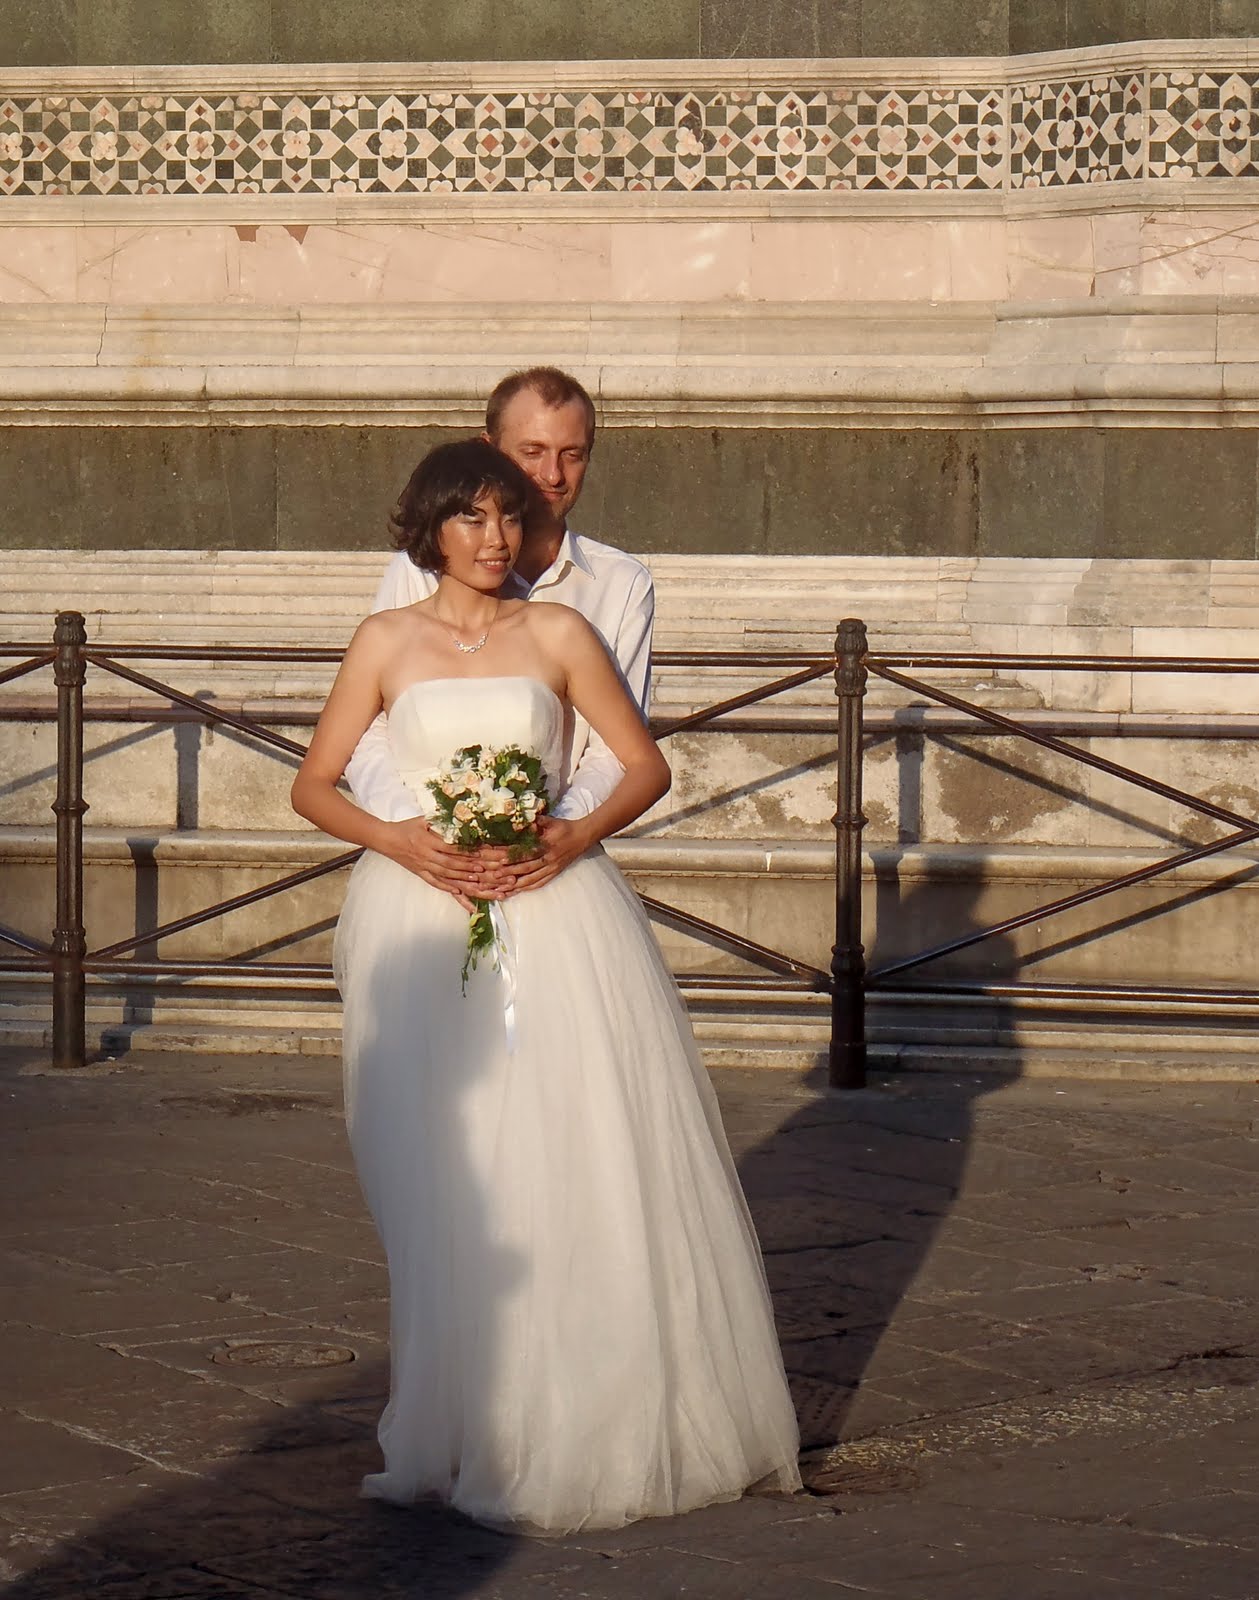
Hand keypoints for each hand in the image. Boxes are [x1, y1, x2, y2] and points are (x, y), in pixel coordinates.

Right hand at [379, 819, 507, 912]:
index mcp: (427, 841)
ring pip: (445, 875)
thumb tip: (462, 817)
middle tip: (486, 869)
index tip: (481, 853)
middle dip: (469, 867)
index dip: (466, 851)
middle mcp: (426, 855)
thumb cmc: (406, 827)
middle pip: (451, 863)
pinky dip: (448, 889)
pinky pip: (436, 883)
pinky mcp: (421, 874)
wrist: (386, 840)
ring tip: (477, 880)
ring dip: (462, 878)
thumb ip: (441, 821)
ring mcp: (423, 867)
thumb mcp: (423, 819)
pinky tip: (461, 895)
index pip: (450, 847)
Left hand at [495, 815, 593, 897]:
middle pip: (527, 868)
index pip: (528, 853)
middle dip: (510, 872)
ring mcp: (553, 868)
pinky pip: (541, 883)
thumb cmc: (565, 827)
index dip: (514, 857)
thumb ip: (538, 821)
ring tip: (503, 888)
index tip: (500, 860)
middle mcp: (550, 859)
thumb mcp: (552, 821)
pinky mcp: (555, 873)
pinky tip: (519, 890)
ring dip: (517, 884)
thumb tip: (522, 820)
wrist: (583, 837)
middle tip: (495, 875)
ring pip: (533, 879)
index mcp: (548, 845)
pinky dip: (529, 887)